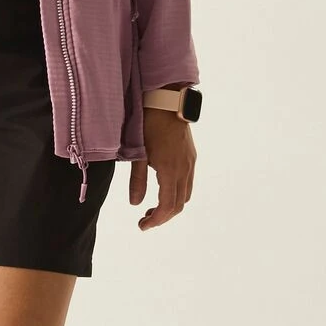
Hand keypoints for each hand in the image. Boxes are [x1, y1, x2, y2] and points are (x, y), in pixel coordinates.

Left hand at [128, 101, 195, 229]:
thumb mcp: (138, 153)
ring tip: (152, 207)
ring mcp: (190, 162)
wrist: (167, 100)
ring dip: (171, 205)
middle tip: (145, 220)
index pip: (168, 206)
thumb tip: (135, 204)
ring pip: (186, 194)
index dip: (156, 220)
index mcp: (170, 170)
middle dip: (163, 216)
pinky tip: (162, 189)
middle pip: (179, 204)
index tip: (142, 226)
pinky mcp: (191, 155)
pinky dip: (177, 193)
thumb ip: (137, 180)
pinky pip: (188, 182)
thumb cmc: (148, 124)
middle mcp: (184, 169)